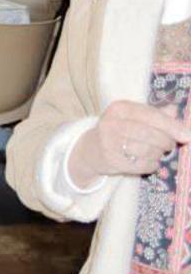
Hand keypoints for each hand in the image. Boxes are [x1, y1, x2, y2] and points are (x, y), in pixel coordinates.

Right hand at [67, 101, 190, 184]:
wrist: (91, 149)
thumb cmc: (119, 130)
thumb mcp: (134, 117)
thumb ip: (156, 113)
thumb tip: (175, 111)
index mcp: (119, 108)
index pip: (151, 116)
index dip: (172, 126)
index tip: (187, 135)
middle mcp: (111, 123)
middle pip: (150, 134)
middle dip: (166, 142)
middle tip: (169, 145)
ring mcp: (109, 142)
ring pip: (148, 150)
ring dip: (159, 154)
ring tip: (156, 152)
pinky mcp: (111, 160)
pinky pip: (142, 165)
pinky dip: (152, 165)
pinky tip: (149, 161)